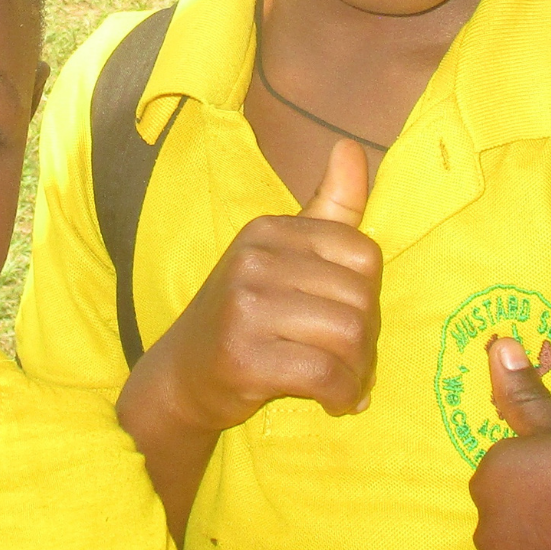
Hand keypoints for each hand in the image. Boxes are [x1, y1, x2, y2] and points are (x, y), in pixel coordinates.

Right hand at [134, 139, 378, 432]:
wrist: (180, 377)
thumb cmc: (245, 316)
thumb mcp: (283, 256)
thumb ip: (328, 207)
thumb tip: (352, 146)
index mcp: (268, 230)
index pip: (362, 254)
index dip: (370, 297)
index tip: (352, 324)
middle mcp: (253, 259)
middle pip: (360, 299)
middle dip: (367, 342)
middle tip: (351, 364)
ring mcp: (244, 306)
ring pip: (347, 336)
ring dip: (357, 372)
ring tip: (345, 384)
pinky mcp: (242, 356)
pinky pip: (323, 374)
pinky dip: (341, 395)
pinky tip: (335, 403)